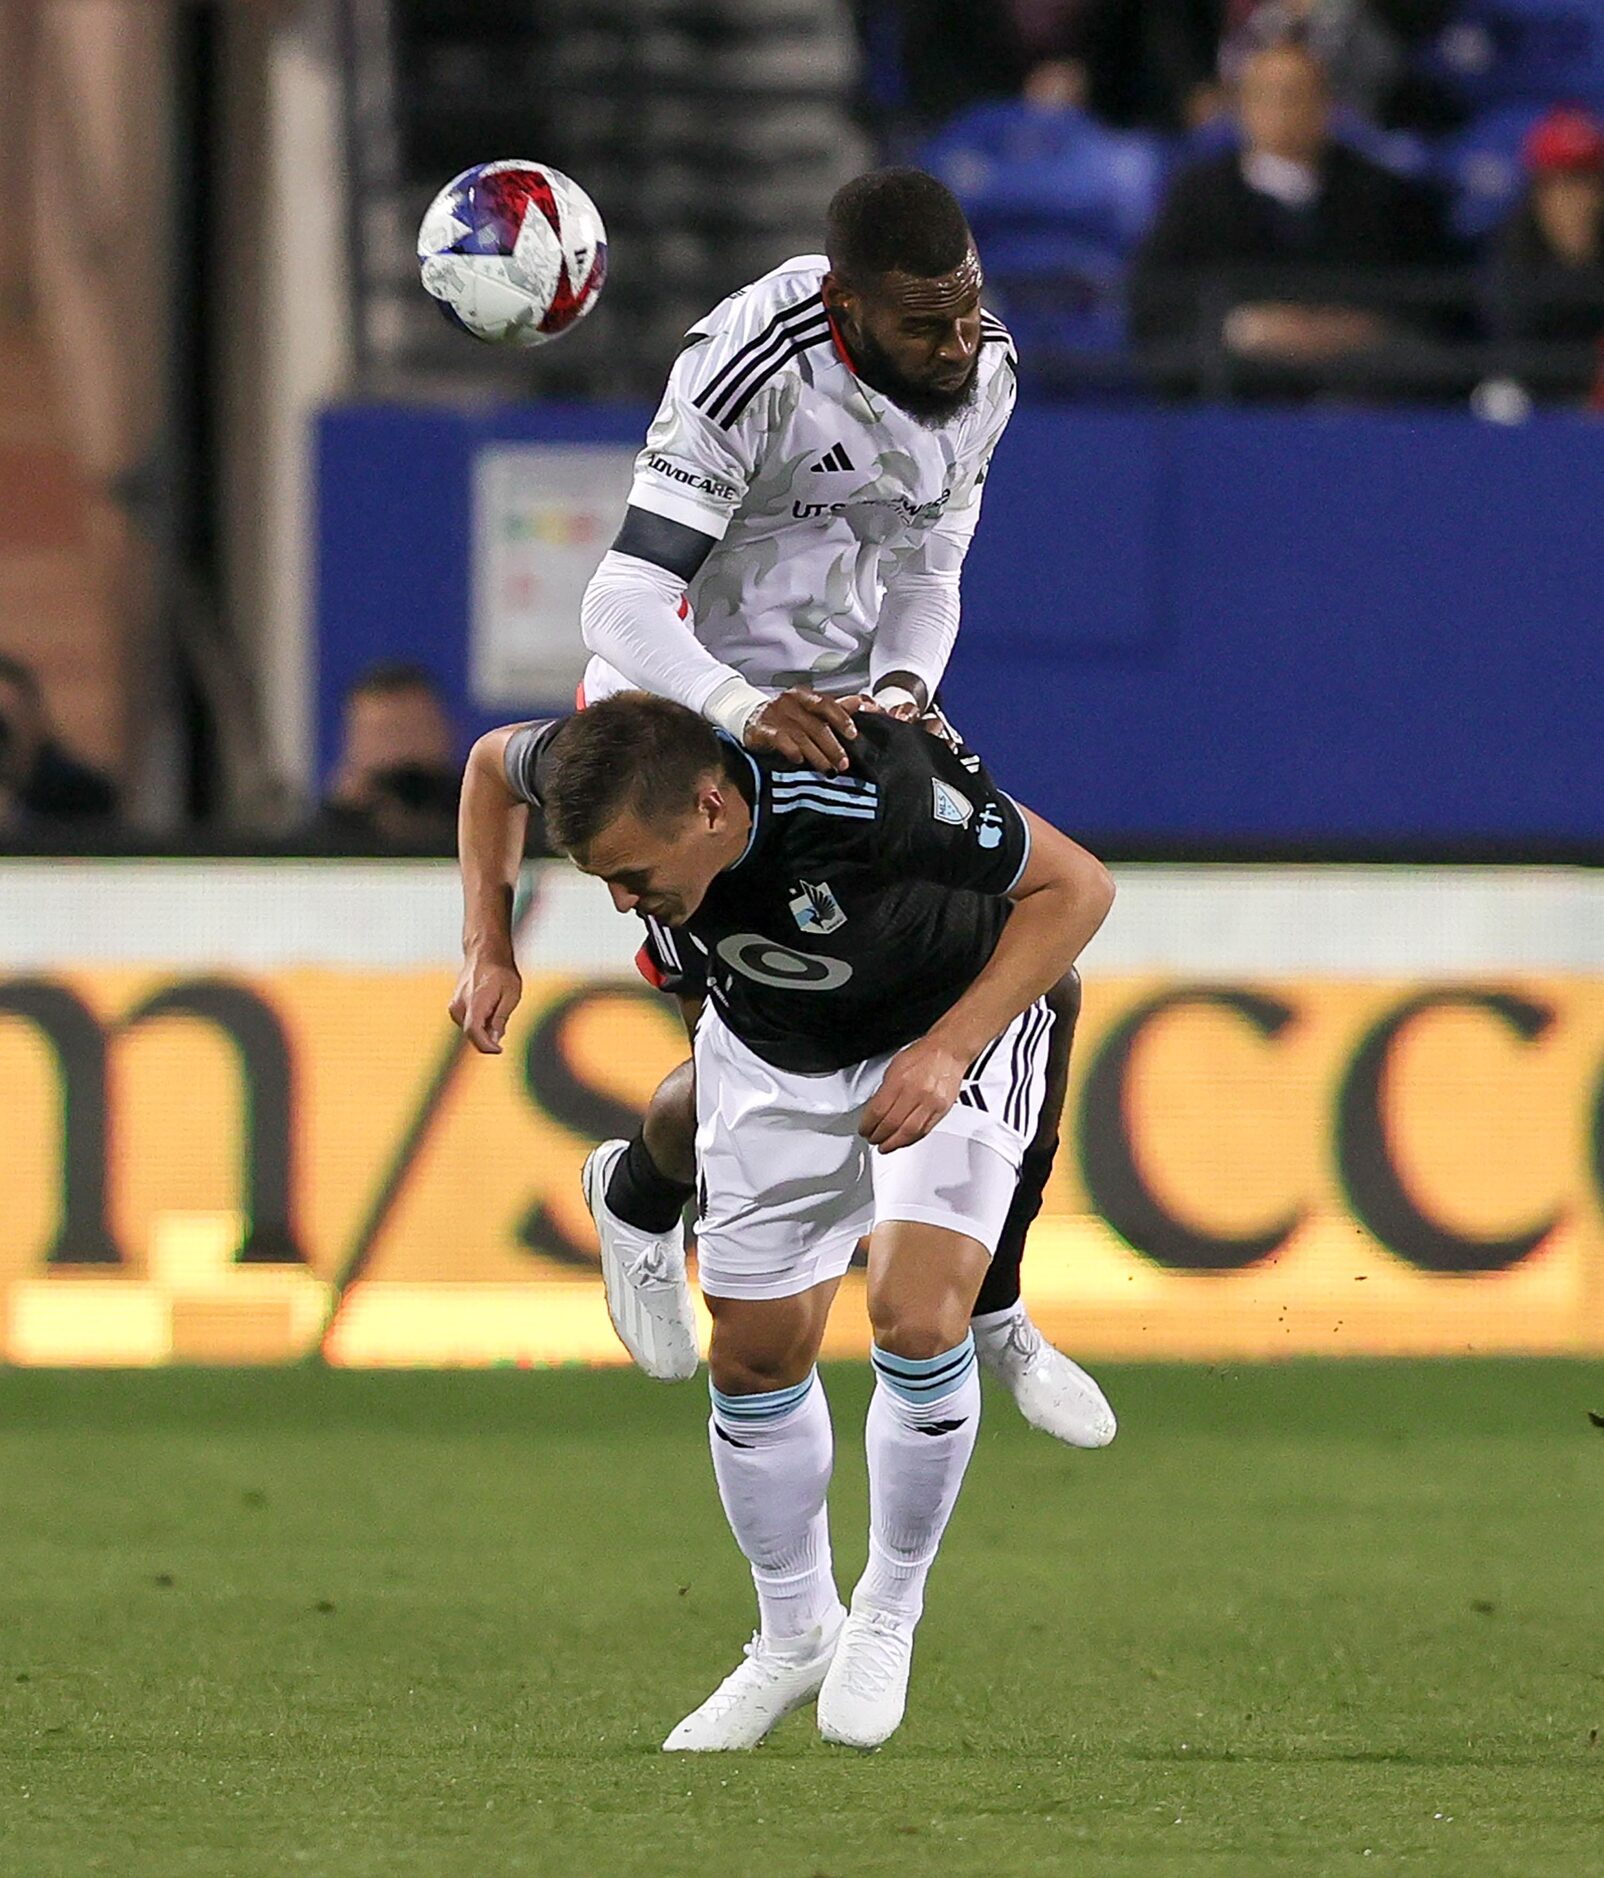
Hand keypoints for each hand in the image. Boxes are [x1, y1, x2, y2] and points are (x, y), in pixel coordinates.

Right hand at [449, 952, 522, 1053]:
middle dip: (488, 1039)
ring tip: (497, 1010)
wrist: (485, 954)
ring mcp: (455, 1006)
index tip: (499, 1050)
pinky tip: (489, 1010)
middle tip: (502, 1030)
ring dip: (484, 1030)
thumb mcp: (511, 995)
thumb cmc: (501, 972)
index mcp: (474, 1002)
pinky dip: (479, 1023)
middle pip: (472, 1034)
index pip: (474, 1032)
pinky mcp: (455, 1007)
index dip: (486, 1046)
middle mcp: (460, 1005)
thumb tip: (495, 1039)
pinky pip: (468, 1022)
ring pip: (470, 1029)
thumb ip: (501, 1018)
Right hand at [743, 688, 857, 771]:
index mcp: (804, 696)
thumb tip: (863, 703)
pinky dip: (790, 749)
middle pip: (816, 725)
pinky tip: (799, 760)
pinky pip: (778, 739)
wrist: (748, 716)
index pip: (826, 704)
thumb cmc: (786, 715)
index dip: (841, 718)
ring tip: (827, 770)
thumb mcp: (809, 709)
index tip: (853, 734)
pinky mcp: (760, 728)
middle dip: (832, 746)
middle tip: (843, 764)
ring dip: (816, 755)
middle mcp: (790, 702)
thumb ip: (836, 708)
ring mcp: (774, 714)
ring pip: (801, 735)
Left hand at [859, 1035, 967, 1152]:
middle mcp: (916, 1093)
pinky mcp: (941, 1110)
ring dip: (894, 1143)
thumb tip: (875, 1111)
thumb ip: (884, 1091)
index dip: (868, 1125)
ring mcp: (930, 1103)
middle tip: (872, 1139)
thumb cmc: (922, 1056)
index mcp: (899, 1080)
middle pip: (892, 1124)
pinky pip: (924, 1131)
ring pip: (908, 1133)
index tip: (864, 1129)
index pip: (878, 1111)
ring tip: (885, 1146)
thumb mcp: (894, 1068)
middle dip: (879, 1136)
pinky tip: (903, 1141)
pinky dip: (911, 1140)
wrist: (948, 1051)